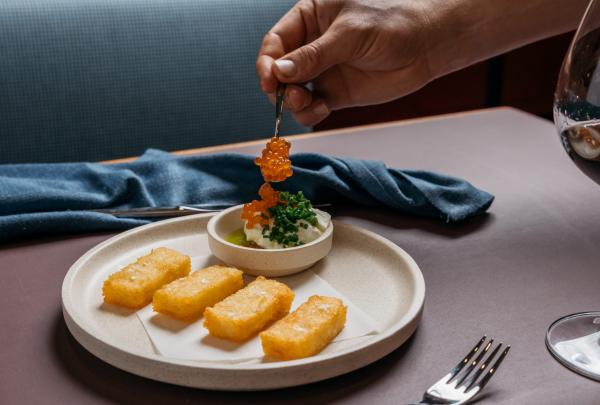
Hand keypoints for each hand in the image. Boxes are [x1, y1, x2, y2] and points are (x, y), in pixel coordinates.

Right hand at [256, 0, 441, 125]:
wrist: (428, 45)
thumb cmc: (394, 24)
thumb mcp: (350, 34)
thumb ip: (314, 55)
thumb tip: (279, 72)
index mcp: (310, 18)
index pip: (276, 41)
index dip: (267, 62)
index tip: (269, 80)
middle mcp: (312, 45)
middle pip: (279, 70)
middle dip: (279, 86)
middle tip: (291, 96)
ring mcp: (323, 71)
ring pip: (292, 92)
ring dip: (292, 102)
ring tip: (305, 103)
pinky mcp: (335, 93)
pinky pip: (311, 108)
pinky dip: (309, 113)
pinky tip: (321, 110)